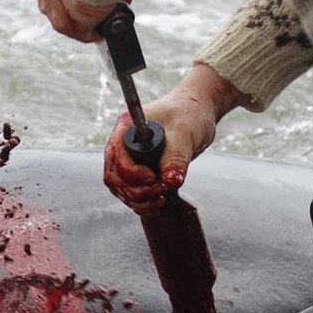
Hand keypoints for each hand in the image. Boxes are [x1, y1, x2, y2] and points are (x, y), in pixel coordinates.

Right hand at [103, 64, 243, 212]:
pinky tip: (159, 200)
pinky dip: (143, 202)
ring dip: (139, 200)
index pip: (116, 157)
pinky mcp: (139, 170)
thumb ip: (176, 158)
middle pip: (114, 177)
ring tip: (161, 199)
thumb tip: (170, 181)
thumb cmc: (189, 112)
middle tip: (160, 192)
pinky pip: (132, 192)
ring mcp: (129, 159)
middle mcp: (123, 145)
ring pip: (121, 188)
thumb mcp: (185, 133)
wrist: (198, 111)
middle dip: (135, 191)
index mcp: (127, 128)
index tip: (154, 177)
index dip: (132, 173)